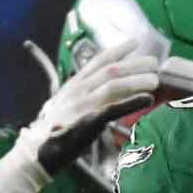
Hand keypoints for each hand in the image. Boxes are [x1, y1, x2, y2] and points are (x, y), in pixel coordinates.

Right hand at [0, 39, 158, 192]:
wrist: (37, 151)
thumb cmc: (54, 129)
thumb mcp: (68, 104)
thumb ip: (87, 95)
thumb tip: (109, 89)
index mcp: (74, 84)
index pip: (98, 61)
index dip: (118, 50)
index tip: (135, 42)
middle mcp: (79, 89)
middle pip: (111, 70)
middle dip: (135, 64)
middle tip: (154, 62)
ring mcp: (84, 104)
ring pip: (114, 85)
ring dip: (137, 80)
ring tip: (155, 80)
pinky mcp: (89, 120)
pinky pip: (114, 108)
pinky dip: (132, 101)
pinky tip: (147, 99)